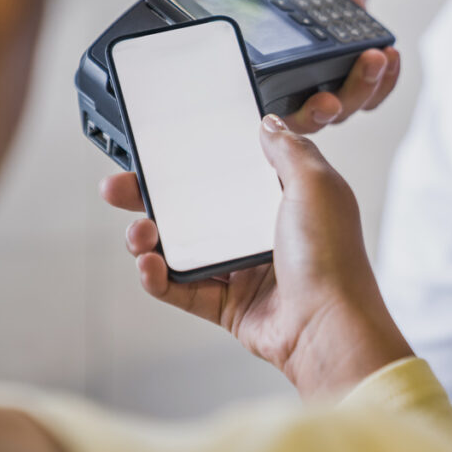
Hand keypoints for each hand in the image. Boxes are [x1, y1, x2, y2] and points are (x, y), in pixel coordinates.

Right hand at [99, 114, 411, 397]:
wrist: (329, 328)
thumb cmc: (332, 258)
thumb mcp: (317, 186)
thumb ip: (290, 150)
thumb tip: (269, 123)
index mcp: (285, 201)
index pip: (231, 174)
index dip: (195, 162)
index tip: (161, 152)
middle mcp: (264, 234)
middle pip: (196, 209)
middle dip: (151, 198)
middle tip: (119, 188)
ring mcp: (245, 271)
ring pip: (182, 249)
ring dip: (150, 239)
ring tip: (138, 234)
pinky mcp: (230, 306)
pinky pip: (183, 289)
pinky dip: (158, 279)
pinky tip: (148, 266)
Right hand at [200, 0, 400, 132]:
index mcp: (263, 73)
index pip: (263, 113)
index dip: (271, 126)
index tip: (273, 118)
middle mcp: (296, 88)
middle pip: (310, 119)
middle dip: (322, 113)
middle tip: (329, 99)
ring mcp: (330, 86)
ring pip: (347, 106)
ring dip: (362, 88)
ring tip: (373, 58)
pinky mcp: (359, 78)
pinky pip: (375, 94)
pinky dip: (386, 81)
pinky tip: (390, 58)